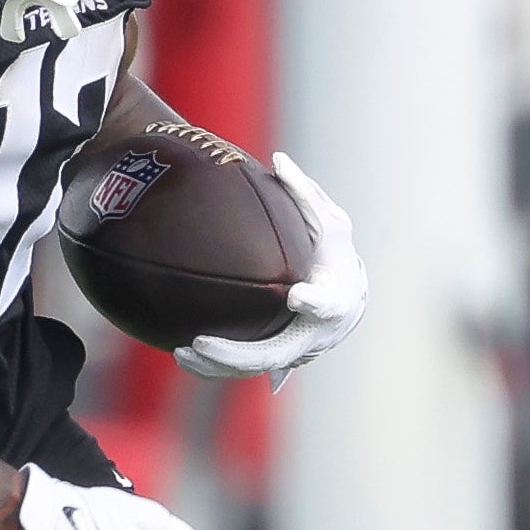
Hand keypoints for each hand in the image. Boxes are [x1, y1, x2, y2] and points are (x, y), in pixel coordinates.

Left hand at [175, 152, 366, 388]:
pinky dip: (217, 369)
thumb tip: (278, 159)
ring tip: (181, 354)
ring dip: (217, 368)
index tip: (297, 294)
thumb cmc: (335, 255)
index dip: (314, 301)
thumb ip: (305, 194)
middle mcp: (314, 335)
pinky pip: (246, 370)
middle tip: (200, 342)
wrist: (348, 297)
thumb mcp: (329, 223)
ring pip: (255, 370)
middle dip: (237, 353)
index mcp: (334, 298)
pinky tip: (185, 360)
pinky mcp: (278, 360)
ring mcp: (296, 353)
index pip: (326, 303)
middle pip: (276, 352)